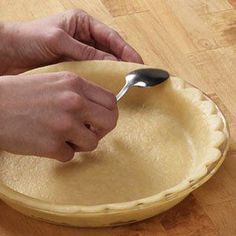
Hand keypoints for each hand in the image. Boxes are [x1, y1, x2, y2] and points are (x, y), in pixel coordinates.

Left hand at [0, 9, 142, 74]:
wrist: (8, 54)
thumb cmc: (29, 38)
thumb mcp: (59, 40)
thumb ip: (85, 52)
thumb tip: (110, 63)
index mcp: (82, 25)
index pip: (111, 37)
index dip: (126, 50)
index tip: (137, 62)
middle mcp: (83, 39)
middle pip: (110, 51)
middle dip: (123, 62)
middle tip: (134, 76)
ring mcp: (79, 55)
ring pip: (102, 64)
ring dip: (112, 73)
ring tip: (123, 83)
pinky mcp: (73, 68)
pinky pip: (91, 74)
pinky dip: (99, 80)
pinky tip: (104, 87)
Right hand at [0, 72, 117, 160]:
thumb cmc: (22, 94)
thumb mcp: (55, 82)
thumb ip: (80, 93)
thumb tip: (98, 111)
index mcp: (76, 84)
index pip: (111, 102)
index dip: (109, 113)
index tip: (100, 120)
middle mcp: (74, 102)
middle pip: (110, 122)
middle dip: (102, 130)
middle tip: (89, 132)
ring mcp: (64, 124)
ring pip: (93, 143)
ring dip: (80, 144)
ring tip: (64, 138)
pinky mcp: (52, 145)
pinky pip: (70, 156)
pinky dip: (61, 152)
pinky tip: (47, 143)